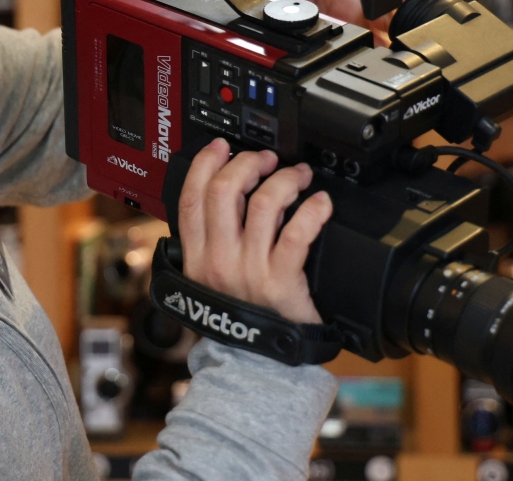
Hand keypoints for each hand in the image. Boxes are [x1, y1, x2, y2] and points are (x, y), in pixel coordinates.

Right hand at [177, 138, 332, 323]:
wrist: (258, 366)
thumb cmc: (240, 320)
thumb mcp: (208, 282)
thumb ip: (209, 243)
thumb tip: (222, 196)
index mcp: (196, 257)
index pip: (191, 198)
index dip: (205, 165)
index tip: (221, 146)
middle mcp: (219, 260)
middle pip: (226, 191)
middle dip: (249, 163)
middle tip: (267, 160)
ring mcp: (249, 270)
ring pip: (264, 203)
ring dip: (285, 180)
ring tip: (298, 177)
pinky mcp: (281, 280)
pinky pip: (297, 233)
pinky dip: (313, 210)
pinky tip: (320, 203)